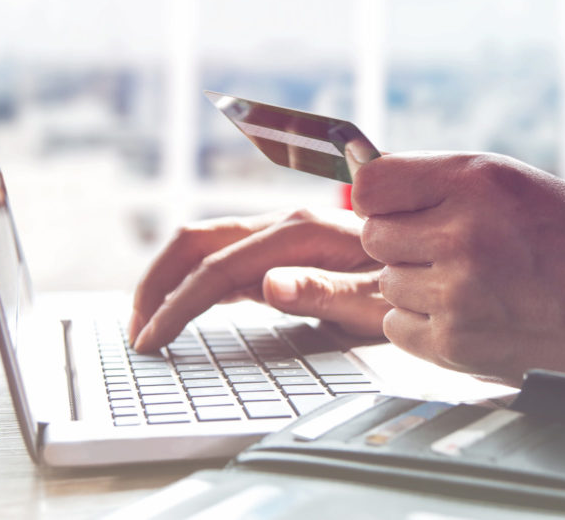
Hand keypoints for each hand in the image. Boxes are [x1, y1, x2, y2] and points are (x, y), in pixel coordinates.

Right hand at [129, 207, 389, 351]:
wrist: (429, 257)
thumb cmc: (408, 280)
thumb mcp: (378, 297)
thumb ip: (324, 291)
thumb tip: (266, 285)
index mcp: (301, 233)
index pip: (220, 268)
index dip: (179, 304)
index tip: (153, 339)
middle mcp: (282, 226)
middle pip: (196, 242)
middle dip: (156, 283)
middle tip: (136, 332)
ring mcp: (277, 237)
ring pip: (203, 246)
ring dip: (168, 280)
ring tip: (147, 325)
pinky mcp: (278, 252)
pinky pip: (222, 260)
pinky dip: (192, 283)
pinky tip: (182, 310)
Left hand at [353, 152, 564, 392]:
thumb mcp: (516, 182)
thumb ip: (443, 179)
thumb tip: (364, 187)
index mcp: (476, 182)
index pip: (370, 185)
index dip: (382, 196)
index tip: (401, 205)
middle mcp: (461, 235)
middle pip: (373, 235)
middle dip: (404, 239)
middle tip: (452, 247)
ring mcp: (457, 295)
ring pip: (387, 281)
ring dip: (417, 282)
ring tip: (474, 281)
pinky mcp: (455, 345)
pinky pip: (396, 325)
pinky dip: (422, 322)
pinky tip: (469, 313)